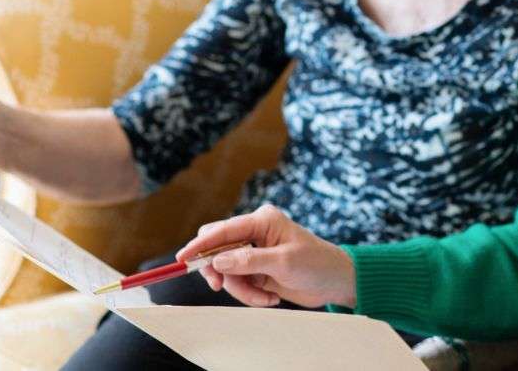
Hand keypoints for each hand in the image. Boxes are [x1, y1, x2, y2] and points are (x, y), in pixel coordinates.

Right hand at [177, 204, 356, 308]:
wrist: (335, 282)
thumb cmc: (316, 263)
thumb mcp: (284, 262)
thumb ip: (249, 261)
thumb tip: (217, 261)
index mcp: (262, 220)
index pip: (222, 230)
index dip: (200, 244)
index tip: (183, 258)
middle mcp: (254, 233)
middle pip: (217, 249)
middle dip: (219, 271)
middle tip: (220, 287)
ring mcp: (254, 252)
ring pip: (227, 272)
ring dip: (242, 290)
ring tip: (266, 297)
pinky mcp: (255, 270)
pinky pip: (239, 284)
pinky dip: (251, 295)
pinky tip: (271, 297)